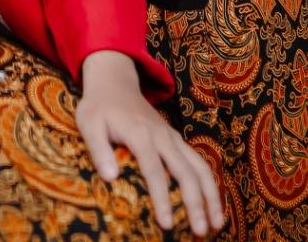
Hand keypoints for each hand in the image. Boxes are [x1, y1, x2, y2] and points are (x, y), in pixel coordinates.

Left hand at [77, 51, 222, 237]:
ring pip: (200, 166)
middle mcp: (162, 136)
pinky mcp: (176, 140)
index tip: (166, 225)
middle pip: (186, 171)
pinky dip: (210, 183)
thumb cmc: (99, 107)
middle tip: (201, 232)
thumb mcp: (89, 123)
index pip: (154, 170)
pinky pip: (199, 161)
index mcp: (140, 133)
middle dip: (196, 203)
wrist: (115, 82)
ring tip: (218, 224)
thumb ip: (98, 149)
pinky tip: (214, 205)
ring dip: (211, 195)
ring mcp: (173, 137)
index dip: (162, 198)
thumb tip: (110, 178)